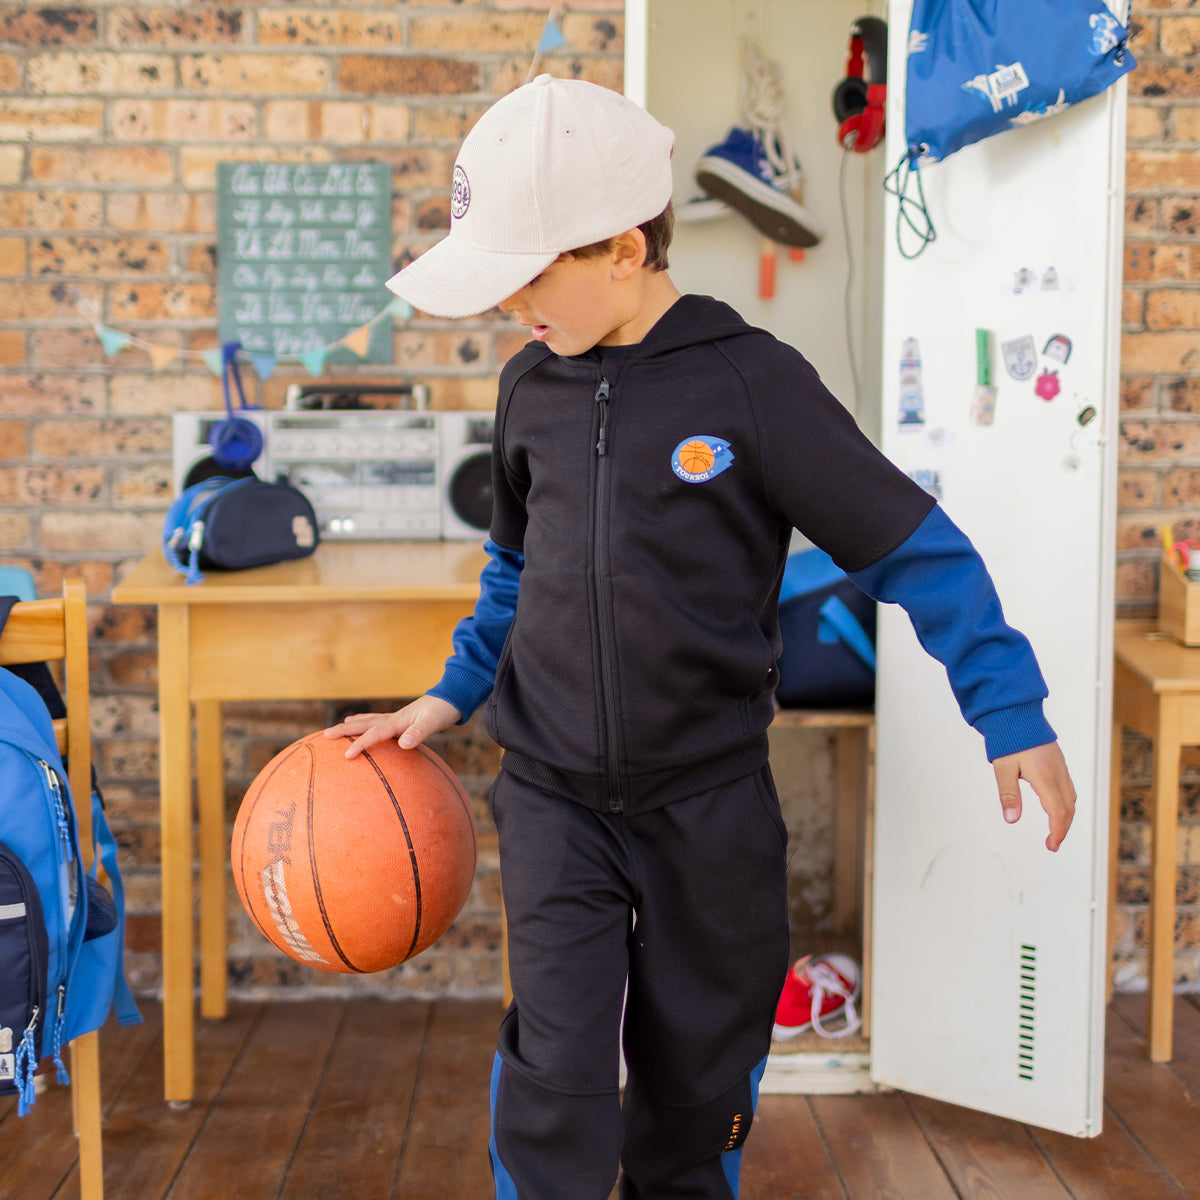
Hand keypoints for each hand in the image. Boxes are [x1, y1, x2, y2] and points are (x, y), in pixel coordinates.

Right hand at [323, 694, 461, 759]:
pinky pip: (379, 723)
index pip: (375, 734)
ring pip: (369, 721)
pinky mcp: (401, 720)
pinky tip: (365, 725)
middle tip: (325, 735)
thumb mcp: (433, 723)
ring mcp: (396, 718)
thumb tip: (403, 744)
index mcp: (398, 721)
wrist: (452, 697)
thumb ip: (418, 733)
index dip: (360, 744)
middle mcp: (393, 718)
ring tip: (339, 728)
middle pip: (364, 723)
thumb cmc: (442, 711)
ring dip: (353, 725)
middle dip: (344, 731)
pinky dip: (367, 723)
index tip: (346, 756)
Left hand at [992, 741, 1075, 851]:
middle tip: (1052, 843)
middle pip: (1068, 808)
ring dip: (1065, 816)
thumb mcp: (1003, 768)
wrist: (1017, 713)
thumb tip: (1011, 819)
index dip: (1057, 832)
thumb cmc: (1009, 739)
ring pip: (1071, 798)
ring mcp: (1060, 767)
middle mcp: (1058, 773)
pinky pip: (1068, 787)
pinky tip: (1056, 806)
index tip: (1051, 845)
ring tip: (1054, 829)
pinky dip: (1066, 803)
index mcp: (1045, 777)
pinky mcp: (1059, 762)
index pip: (1058, 812)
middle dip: (1063, 828)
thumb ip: (1008, 795)